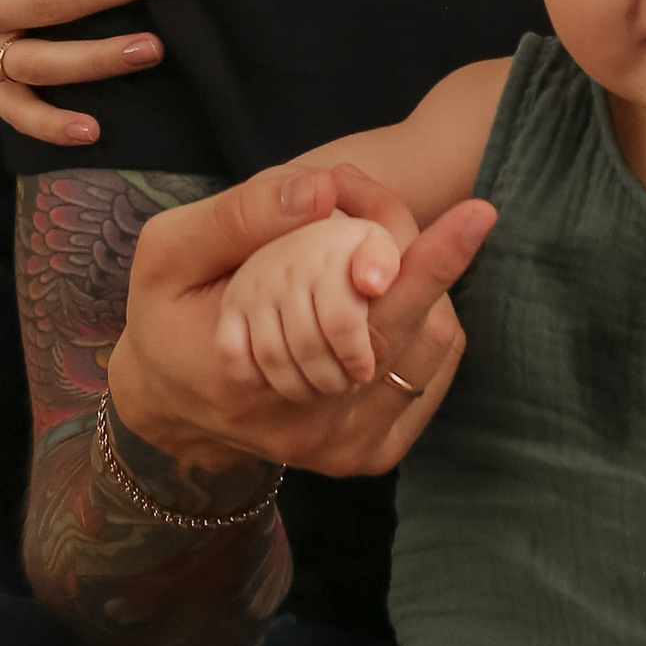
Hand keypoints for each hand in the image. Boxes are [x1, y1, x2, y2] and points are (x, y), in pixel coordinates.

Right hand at [113, 162, 497, 477]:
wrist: (167, 404)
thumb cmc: (167, 318)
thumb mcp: (168, 254)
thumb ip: (239, 217)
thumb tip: (323, 190)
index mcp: (258, 380)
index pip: (369, 317)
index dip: (428, 263)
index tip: (479, 214)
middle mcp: (312, 428)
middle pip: (416, 326)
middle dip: (421, 255)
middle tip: (386, 207)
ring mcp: (344, 448)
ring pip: (433, 347)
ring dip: (422, 290)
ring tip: (371, 262)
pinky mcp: (365, 455)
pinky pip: (431, 374)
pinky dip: (424, 325)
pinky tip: (385, 303)